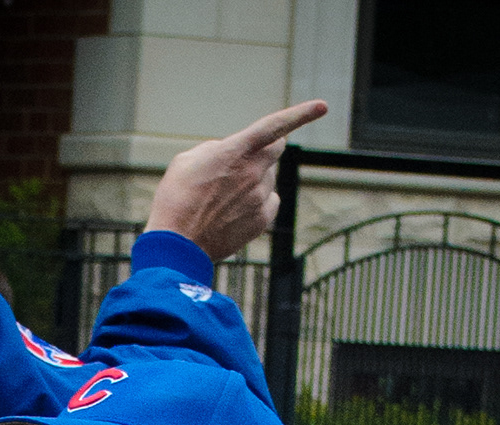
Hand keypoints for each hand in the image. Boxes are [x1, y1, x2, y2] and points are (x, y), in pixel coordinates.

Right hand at [145, 101, 329, 260]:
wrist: (177, 244)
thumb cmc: (176, 197)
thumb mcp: (189, 159)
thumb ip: (219, 148)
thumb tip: (236, 155)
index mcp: (236, 151)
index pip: (275, 126)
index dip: (301, 114)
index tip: (323, 106)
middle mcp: (254, 173)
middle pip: (276, 149)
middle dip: (266, 147)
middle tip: (246, 157)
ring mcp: (260, 199)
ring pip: (269, 178)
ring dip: (255, 178)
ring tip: (226, 195)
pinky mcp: (261, 221)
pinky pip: (271, 201)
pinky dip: (259, 201)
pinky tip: (236, 209)